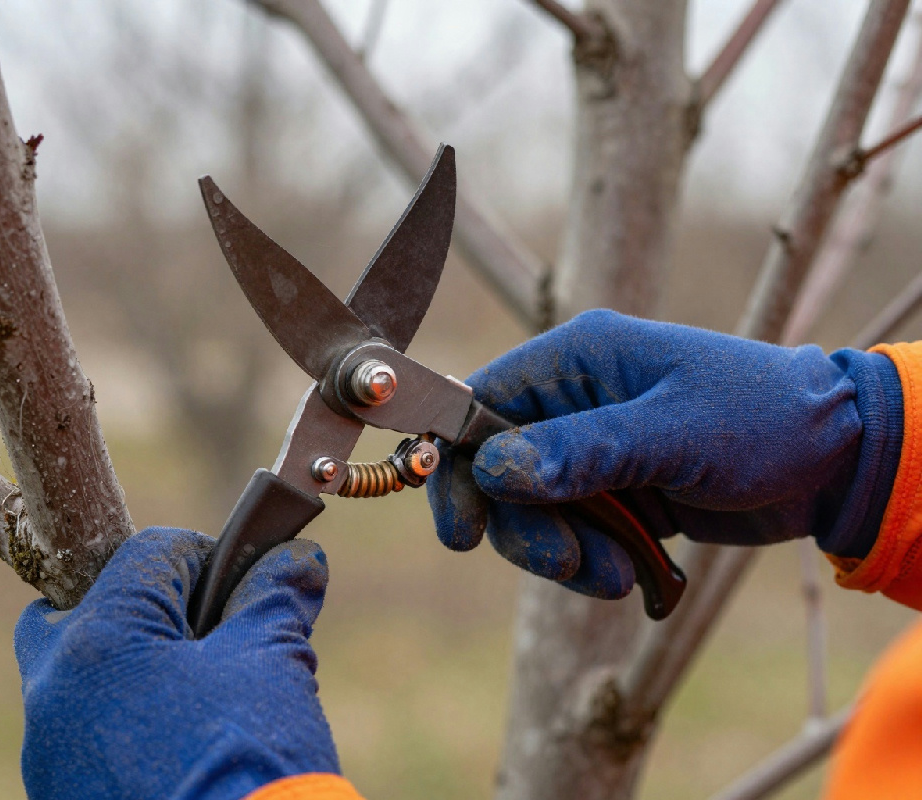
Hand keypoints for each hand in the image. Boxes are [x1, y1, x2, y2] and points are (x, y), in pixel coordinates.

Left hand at [14, 527, 337, 799]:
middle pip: (84, 609)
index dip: (205, 559)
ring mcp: (50, 752)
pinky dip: (123, 721)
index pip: (148, 554)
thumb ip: (276, 596)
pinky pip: (83, 733)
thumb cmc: (248, 759)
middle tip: (199, 632)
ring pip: (81, 677)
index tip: (243, 584)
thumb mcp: (271, 664)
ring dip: (133, 667)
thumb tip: (299, 556)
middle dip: (141, 608)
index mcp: (100, 639)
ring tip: (200, 694)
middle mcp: (55, 690)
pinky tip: (180, 742)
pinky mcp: (61, 796)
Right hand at [428, 309, 901, 599]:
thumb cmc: (764, 420)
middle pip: (495, 471)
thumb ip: (581, 451)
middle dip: (521, 526)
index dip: (455, 464)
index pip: (479, 405)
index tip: (462, 528)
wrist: (835, 459)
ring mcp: (590, 450)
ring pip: (529, 511)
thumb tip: (491, 470)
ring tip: (613, 576)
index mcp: (577, 359)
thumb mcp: (674, 433)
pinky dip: (586, 561)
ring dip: (558, 553)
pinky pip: (568, 533)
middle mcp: (572, 401)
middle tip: (560, 563)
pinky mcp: (611, 491)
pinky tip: (628, 575)